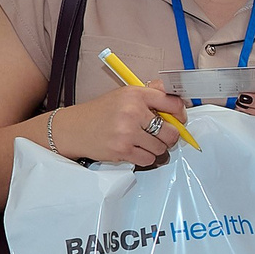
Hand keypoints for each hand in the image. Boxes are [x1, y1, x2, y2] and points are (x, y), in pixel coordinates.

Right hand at [55, 81, 187, 166]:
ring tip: (142, 141)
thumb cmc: (101, 112)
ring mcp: (127, 132)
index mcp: (136, 94)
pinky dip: (144, 157)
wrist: (74, 128)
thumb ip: (150, 95)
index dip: (180, 113)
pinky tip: (134, 149)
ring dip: (155, 148)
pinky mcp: (122, 150)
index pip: (172, 102)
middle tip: (160, 135)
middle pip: (171, 131)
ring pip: (161, 148)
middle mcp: (133, 111)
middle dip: (169, 136)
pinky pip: (148, 159)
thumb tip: (175, 99)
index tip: (178, 119)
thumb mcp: (124, 95)